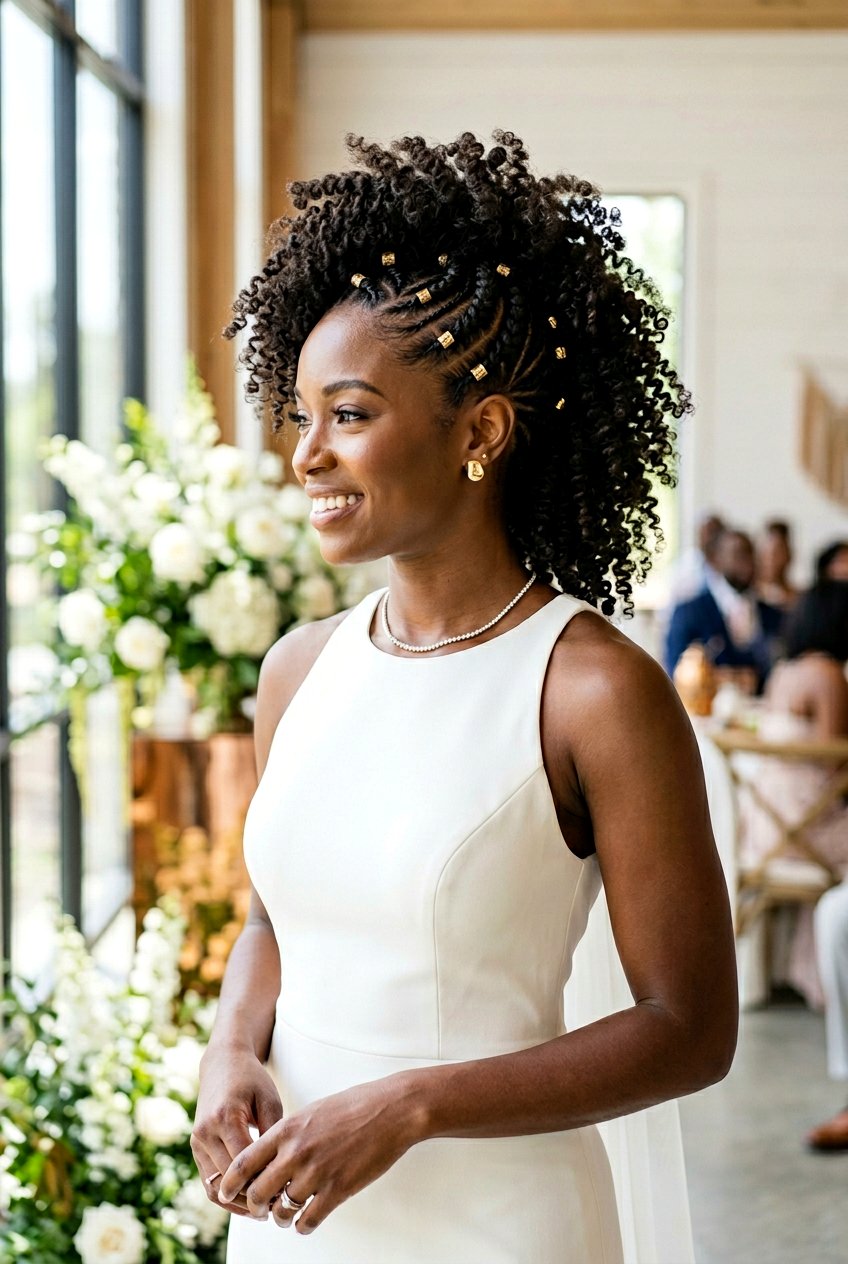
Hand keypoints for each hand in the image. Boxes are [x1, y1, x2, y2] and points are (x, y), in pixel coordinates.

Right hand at [191, 1044, 283, 1219]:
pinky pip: (208, 1182)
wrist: (222, 1063)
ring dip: (237, 1204)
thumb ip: (272, 1134)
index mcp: (225, 1118)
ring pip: (214, 1188)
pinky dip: (226, 1196)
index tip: (286, 1192)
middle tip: (278, 1208)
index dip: (265, 1182)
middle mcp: (205, 1132)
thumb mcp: (268, 1100)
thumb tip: (280, 1171)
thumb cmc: (251, 1080)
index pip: (243, 1165)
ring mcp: (197, 1142)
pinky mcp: (196, 1148)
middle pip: (228, 1181)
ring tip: (264, 1212)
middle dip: (253, 1197)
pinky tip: (248, 1202)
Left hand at [217, 1074, 422, 1234]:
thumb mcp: (311, 1113)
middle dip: (254, 1206)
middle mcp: (296, 1152)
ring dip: (279, 1218)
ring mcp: (316, 1172)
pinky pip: (307, 1220)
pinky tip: (306, 1220)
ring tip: (283, 1216)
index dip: (229, 1183)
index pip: (243, 1162)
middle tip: (259, 1209)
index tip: (225, 1193)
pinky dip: (302, 1225)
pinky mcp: (338, 1189)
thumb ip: (287, 1134)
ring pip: (281, 1210)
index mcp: (287, 1129)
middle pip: (256, 1192)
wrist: (391, 1110)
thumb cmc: (353, 1106)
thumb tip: (268, 1157)